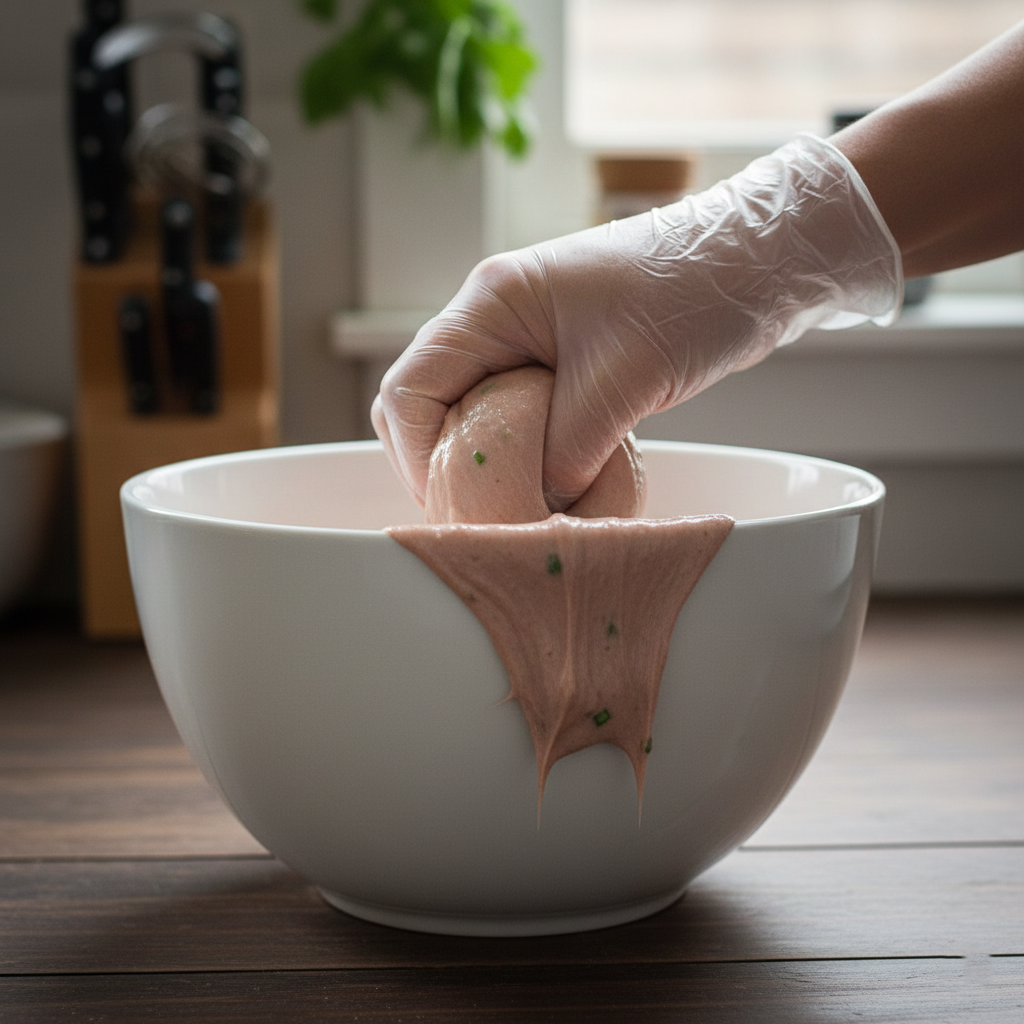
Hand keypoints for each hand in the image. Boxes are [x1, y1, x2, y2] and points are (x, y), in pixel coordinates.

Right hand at [372, 134, 901, 509]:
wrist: (757, 260)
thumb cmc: (692, 293)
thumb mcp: (622, 383)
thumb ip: (564, 452)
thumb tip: (535, 512)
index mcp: (492, 303)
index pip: (409, 390)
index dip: (417, 459)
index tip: (455, 508)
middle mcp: (497, 317)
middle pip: (427, 404)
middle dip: (440, 465)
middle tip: (476, 514)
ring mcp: (526, 336)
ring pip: (469, 412)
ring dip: (483, 461)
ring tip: (512, 505)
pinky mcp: (560, 357)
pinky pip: (513, 414)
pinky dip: (521, 452)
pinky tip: (549, 481)